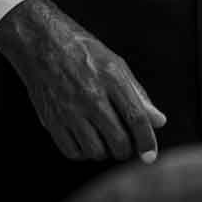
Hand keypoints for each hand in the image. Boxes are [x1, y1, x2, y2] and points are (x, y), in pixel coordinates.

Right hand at [0, 0, 166, 162]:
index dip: (147, 141)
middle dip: (127, 149)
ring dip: (105, 151)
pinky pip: (72, 151)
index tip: (150, 157)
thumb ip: (138, 95)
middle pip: (117, 140)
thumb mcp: (116, 65)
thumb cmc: (83, 51)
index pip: (136, 118)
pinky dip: (83, 153)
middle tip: (127, 145)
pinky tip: (87, 141)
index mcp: (112, 80)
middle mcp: (91, 98)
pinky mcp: (51, 121)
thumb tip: (159, 121)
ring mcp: (69, 111)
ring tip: (106, 139)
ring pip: (95, 151)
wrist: (42, 44)